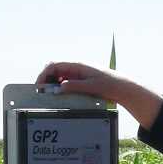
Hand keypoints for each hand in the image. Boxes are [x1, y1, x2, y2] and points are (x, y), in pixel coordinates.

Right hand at [37, 62, 162, 130]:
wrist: (123, 88)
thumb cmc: (110, 84)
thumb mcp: (92, 87)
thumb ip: (75, 86)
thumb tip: (59, 87)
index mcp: (77, 66)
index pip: (54, 66)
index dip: (43, 75)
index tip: (39, 87)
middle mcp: (76, 69)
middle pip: (54, 71)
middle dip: (46, 81)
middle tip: (42, 94)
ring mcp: (78, 75)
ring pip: (59, 78)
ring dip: (53, 86)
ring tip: (49, 97)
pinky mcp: (81, 82)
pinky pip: (66, 84)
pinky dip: (60, 89)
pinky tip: (60, 98)